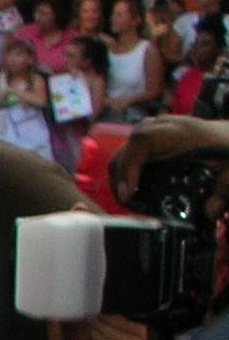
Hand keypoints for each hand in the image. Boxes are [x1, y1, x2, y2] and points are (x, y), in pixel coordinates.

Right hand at [105, 115, 228, 207]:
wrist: (228, 137)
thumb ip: (225, 191)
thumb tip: (210, 211)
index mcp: (182, 131)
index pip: (144, 140)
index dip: (130, 165)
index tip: (129, 192)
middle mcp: (163, 128)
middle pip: (126, 150)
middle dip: (120, 180)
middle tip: (130, 204)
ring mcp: (153, 134)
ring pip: (123, 154)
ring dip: (121, 179)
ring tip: (132, 201)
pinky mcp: (150, 142)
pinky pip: (128, 156)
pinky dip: (127, 175)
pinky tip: (136, 192)